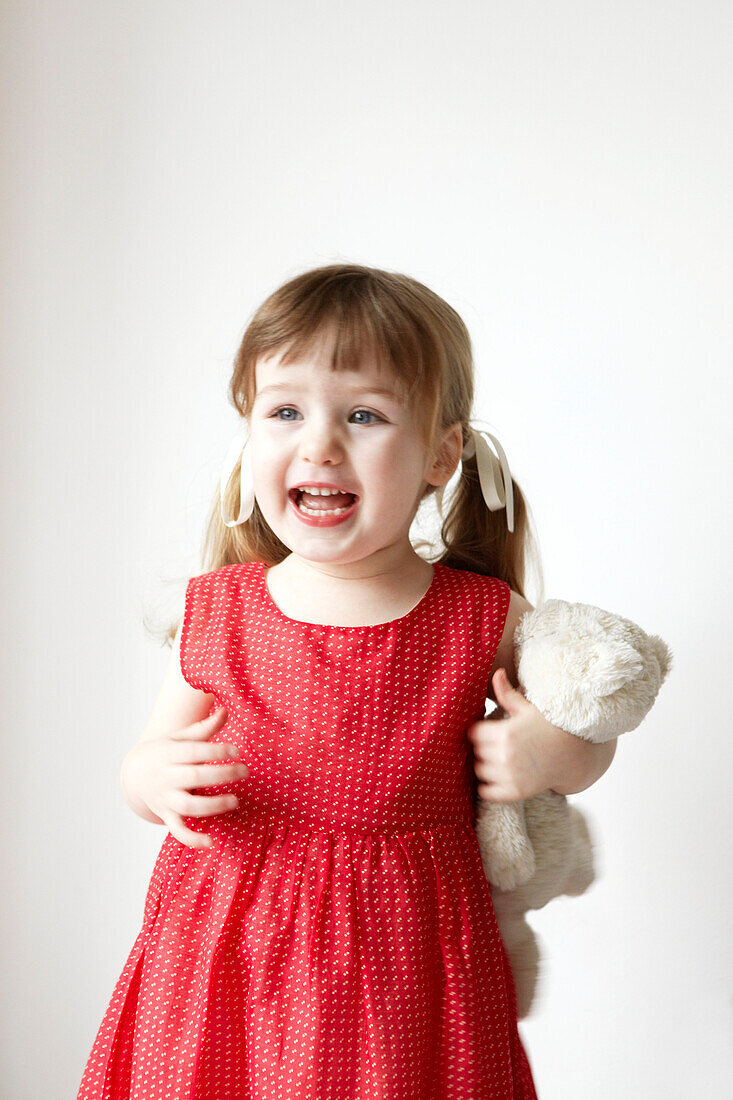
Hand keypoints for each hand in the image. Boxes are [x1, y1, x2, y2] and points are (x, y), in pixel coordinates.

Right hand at [121, 708, 250, 847]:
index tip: (237, 750)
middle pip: (194, 777)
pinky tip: (211, 841)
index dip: (216, 750)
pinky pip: (178, 831)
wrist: (134, 774)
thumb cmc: (166, 752)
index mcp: (170, 753)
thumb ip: (204, 728)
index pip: (194, 751)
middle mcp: (166, 777)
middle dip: (222, 774)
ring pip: (188, 806)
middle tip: (245, 771)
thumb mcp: (180, 737)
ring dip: (213, 805)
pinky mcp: (167, 816)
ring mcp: (165, 799)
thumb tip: (226, 709)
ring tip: (236, 801)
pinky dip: (192, 838)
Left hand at [468, 668, 582, 801]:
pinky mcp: (516, 792)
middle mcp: (506, 755)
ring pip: (479, 770)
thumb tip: (496, 673)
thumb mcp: (528, 708)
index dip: (478, 730)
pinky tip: (495, 777)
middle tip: (494, 744)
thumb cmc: (549, 727)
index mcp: (506, 732)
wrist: (573, 754)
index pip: (473, 733)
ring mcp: (511, 776)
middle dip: (482, 746)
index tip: (487, 729)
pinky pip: (487, 792)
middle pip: (476, 751)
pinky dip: (487, 787)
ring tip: (497, 758)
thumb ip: (507, 694)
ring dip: (485, 765)